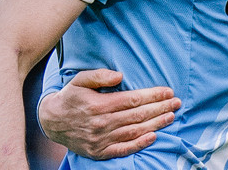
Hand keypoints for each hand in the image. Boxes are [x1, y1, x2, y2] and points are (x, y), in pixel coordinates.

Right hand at [38, 69, 181, 159]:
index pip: (132, 100)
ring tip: (170, 117)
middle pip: (138, 116)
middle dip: (160, 108)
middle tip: (176, 103)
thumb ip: (100, 75)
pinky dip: (139, 144)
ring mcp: (101, 140)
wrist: (51, 121)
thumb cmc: (70, 97)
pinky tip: (153, 137)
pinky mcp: (100, 152)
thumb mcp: (80, 80)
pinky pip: (123, 149)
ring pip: (134, 132)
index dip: (152, 95)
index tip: (168, 91)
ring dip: (155, 124)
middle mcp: (102, 123)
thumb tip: (120, 76)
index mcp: (98, 105)